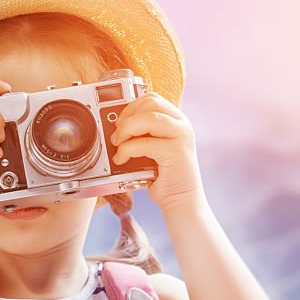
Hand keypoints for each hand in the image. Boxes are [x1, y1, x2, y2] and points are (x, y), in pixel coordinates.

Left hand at [109, 91, 204, 212]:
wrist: (182, 201)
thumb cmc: (164, 176)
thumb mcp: (153, 148)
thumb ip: (143, 134)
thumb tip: (116, 126)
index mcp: (177, 120)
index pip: (152, 99)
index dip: (131, 106)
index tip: (119, 122)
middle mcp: (182, 125)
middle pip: (150, 103)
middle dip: (127, 116)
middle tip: (117, 134)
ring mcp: (181, 137)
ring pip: (148, 118)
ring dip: (126, 129)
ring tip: (118, 144)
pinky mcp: (176, 153)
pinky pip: (145, 143)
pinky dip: (127, 150)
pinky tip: (122, 159)